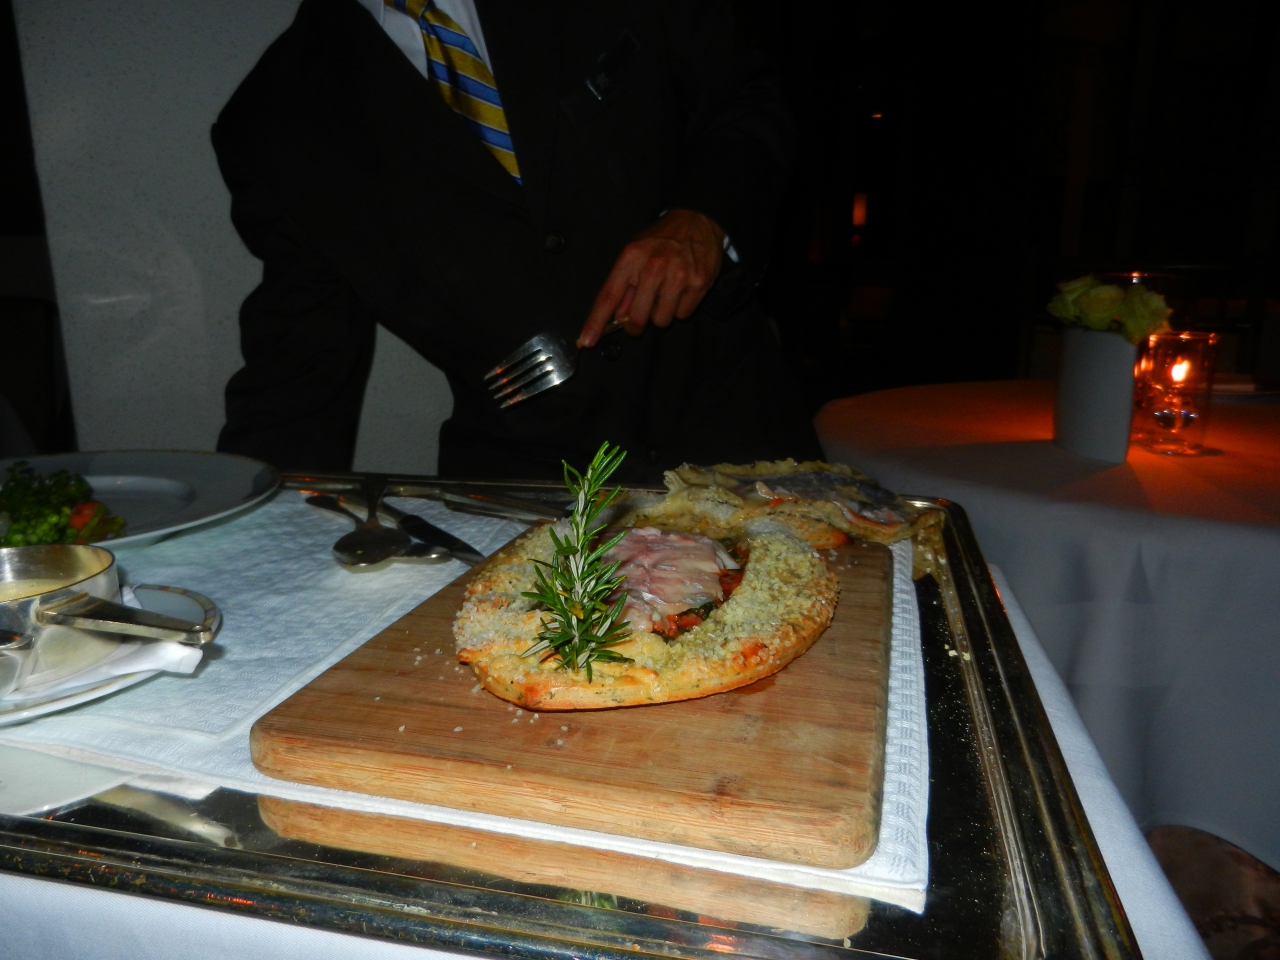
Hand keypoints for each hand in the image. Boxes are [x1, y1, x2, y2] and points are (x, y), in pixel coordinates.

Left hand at [578, 209, 724, 347]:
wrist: (697, 220)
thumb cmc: (662, 239)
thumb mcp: (635, 253)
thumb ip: (624, 285)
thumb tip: (617, 316)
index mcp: (631, 257)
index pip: (609, 296)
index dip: (596, 321)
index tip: (587, 341)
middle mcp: (654, 267)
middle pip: (637, 317)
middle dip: (636, 324)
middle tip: (641, 313)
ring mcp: (678, 276)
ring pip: (661, 320)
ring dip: (662, 313)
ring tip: (667, 292)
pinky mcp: (699, 283)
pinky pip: (683, 314)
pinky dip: (681, 307)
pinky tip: (682, 289)